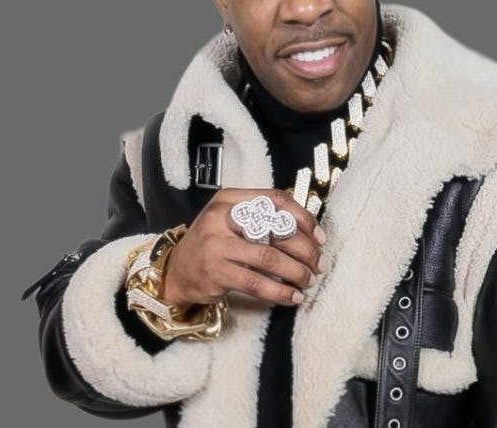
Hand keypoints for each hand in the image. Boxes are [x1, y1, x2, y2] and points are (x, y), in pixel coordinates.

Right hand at [157, 188, 326, 308]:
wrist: (177, 272)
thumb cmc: (214, 244)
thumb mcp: (231, 220)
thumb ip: (262, 219)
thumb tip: (309, 232)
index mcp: (229, 199)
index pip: (275, 200)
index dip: (303, 217)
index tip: (319, 237)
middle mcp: (220, 218)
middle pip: (276, 230)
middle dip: (305, 249)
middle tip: (318, 263)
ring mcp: (216, 246)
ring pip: (270, 258)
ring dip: (297, 272)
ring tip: (308, 280)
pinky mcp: (216, 273)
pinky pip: (257, 283)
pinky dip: (281, 292)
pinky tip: (293, 297)